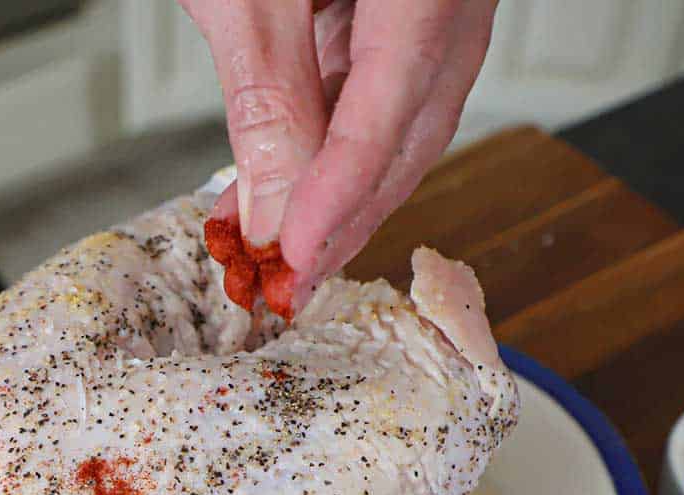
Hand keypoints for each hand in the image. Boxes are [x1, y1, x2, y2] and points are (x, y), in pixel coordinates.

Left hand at [182, 0, 497, 307]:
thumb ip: (268, 99)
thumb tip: (277, 214)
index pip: (396, 102)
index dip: (343, 193)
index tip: (295, 258)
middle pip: (415, 126)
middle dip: (349, 214)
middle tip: (290, 279)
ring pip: (403, 122)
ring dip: (340, 194)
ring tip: (278, 244)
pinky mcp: (407, 11)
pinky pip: (381, 94)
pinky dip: (332, 149)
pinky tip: (287, 187)